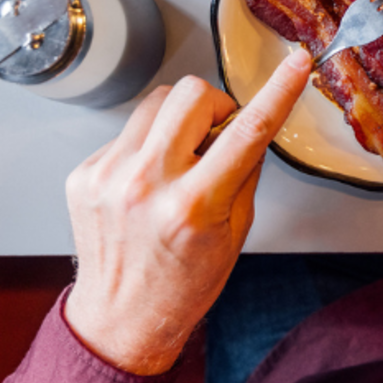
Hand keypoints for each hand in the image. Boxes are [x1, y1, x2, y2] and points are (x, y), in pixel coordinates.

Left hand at [63, 50, 311, 374]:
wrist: (121, 317)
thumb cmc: (183, 282)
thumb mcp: (235, 232)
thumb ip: (244, 171)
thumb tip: (249, 124)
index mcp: (193, 205)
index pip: (248, 131)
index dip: (279, 91)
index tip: (297, 65)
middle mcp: (147, 184)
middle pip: (191, 94)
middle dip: (214, 105)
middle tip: (217, 134)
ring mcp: (109, 176)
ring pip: (155, 101)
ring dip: (178, 120)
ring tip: (180, 159)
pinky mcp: (85, 173)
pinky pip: (128, 131)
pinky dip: (147, 146)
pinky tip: (148, 181)